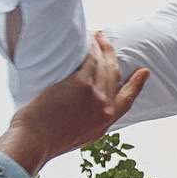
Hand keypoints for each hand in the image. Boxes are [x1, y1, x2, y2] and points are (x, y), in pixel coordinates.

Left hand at [0, 32, 148, 173]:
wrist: (34, 142)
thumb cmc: (45, 141)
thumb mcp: (78, 137)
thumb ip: (87, 122)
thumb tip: (82, 109)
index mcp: (105, 122)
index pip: (127, 99)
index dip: (136, 84)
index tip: (143, 73)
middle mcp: (105, 107)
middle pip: (114, 74)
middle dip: (111, 54)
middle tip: (106, 41)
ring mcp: (96, 94)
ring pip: (103, 63)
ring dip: (100, 46)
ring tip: (94, 35)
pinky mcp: (81, 83)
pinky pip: (90, 58)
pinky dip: (89, 46)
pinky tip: (84, 38)